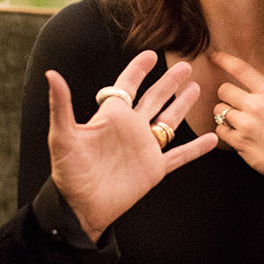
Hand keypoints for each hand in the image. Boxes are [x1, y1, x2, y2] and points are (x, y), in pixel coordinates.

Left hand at [48, 50, 217, 241]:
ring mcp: (145, 148)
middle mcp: (131, 128)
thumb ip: (61, 104)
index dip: (139, 69)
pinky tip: (212, 139)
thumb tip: (51, 74)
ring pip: (169, 121)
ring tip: (196, 88)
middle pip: (155, 98)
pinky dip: (196, 148)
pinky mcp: (154, 169)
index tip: (151, 55)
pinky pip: (179, 155)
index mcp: (112, 116)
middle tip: (186, 66)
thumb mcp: (63, 136)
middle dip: (169, 82)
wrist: (81, 208)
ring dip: (182, 105)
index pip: (127, 85)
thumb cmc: (68, 173)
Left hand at [209, 51, 263, 179]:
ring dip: (225, 115)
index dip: (224, 59)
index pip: (241, 69)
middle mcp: (257, 106)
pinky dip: (225, 131)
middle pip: (223, 90)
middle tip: (235, 103)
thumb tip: (254, 89)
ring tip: (239, 122)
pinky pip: (220, 129)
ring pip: (219, 110)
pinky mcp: (240, 142)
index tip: (214, 55)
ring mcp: (246, 125)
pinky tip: (238, 135)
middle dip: (226, 96)